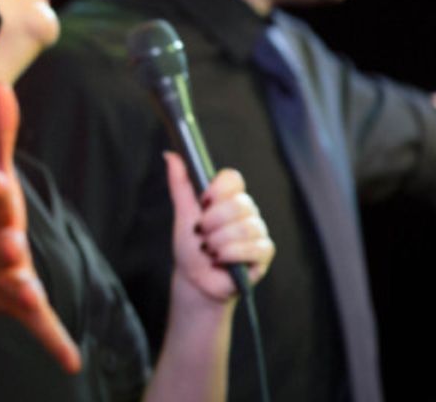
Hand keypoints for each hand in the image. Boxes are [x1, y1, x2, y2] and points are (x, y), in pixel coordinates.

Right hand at [0, 82, 80, 372]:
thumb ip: (0, 132)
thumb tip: (2, 85)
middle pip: (0, 245)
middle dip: (5, 243)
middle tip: (12, 243)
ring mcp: (5, 279)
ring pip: (15, 285)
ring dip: (23, 287)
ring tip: (31, 290)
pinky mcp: (20, 305)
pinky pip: (38, 325)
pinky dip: (54, 342)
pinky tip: (71, 360)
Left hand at [166, 154, 272, 302]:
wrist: (195, 279)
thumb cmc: (191, 245)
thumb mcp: (183, 213)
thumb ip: (180, 184)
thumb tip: (171, 156)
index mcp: (228, 197)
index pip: (233, 179)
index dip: (218, 189)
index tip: (203, 201)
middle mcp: (246, 211)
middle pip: (239, 204)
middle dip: (213, 222)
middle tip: (202, 234)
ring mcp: (257, 231)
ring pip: (245, 227)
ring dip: (219, 241)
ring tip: (209, 250)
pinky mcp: (264, 252)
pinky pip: (254, 247)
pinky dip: (231, 254)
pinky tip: (221, 259)